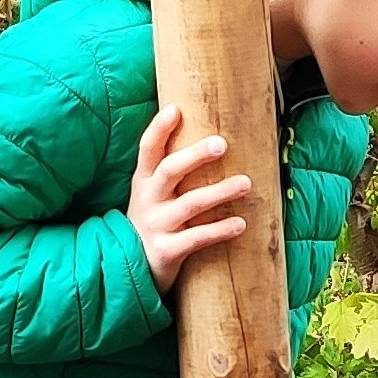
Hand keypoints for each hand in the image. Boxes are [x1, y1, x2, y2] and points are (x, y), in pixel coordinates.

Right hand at [126, 105, 250, 290]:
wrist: (131, 268)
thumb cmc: (153, 221)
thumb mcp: (153, 194)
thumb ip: (172, 170)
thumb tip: (211, 136)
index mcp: (143, 181)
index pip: (148, 149)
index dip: (159, 128)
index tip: (175, 109)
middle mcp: (147, 200)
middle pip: (169, 170)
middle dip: (195, 155)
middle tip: (222, 144)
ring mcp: (156, 225)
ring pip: (189, 204)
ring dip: (219, 192)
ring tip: (246, 183)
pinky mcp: (166, 251)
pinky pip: (196, 239)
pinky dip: (220, 230)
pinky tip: (241, 224)